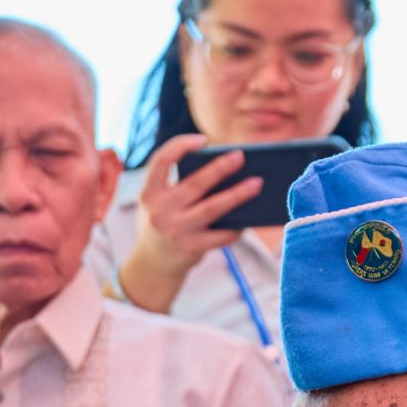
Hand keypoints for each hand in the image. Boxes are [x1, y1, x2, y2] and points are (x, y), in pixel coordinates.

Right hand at [116, 135, 263, 311]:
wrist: (152, 265)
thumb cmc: (163, 224)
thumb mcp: (157, 203)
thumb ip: (177, 187)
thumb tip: (223, 172)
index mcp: (149, 193)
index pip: (160, 161)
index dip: (180, 146)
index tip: (202, 140)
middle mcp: (160, 211)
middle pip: (194, 184)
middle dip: (219, 168)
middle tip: (240, 156)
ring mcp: (175, 231)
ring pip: (212, 208)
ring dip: (237, 195)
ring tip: (256, 184)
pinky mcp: (191, 248)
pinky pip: (220, 235)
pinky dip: (236, 226)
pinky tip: (249, 218)